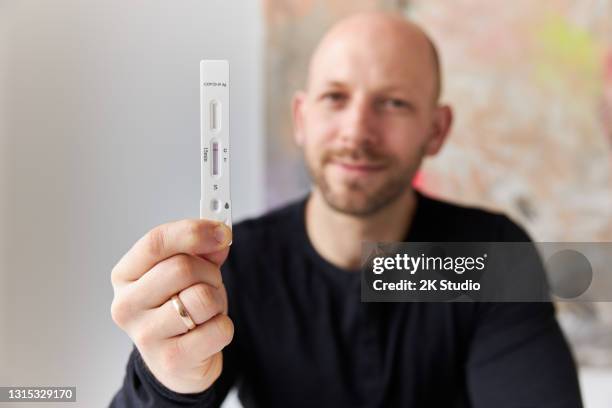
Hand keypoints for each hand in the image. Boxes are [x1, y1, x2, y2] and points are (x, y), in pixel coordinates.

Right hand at [110, 219, 232, 393]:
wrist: (179, 362)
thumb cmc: (180, 309)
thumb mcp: (187, 273)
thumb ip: (201, 250)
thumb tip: (220, 236)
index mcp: (124, 276)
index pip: (155, 242)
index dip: (193, 232)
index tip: (222, 231)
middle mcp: (127, 305)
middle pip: (183, 268)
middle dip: (210, 272)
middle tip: (210, 283)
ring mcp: (145, 335)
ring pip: (203, 298)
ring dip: (217, 300)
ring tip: (206, 311)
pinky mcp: (171, 360)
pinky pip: (218, 329)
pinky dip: (224, 327)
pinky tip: (208, 333)